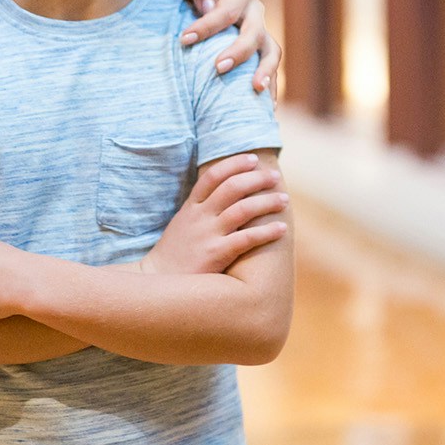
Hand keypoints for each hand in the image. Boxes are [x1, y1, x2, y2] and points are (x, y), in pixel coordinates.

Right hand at [143, 153, 288, 275]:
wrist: (159, 285)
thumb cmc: (175, 257)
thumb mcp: (183, 226)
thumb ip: (201, 210)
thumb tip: (225, 198)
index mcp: (191, 208)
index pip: (212, 175)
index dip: (234, 164)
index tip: (253, 159)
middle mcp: (200, 217)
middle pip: (232, 187)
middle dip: (256, 179)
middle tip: (275, 176)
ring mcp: (207, 235)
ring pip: (242, 209)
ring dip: (267, 202)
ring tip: (284, 200)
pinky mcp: (215, 255)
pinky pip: (246, 239)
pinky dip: (267, 232)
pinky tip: (282, 229)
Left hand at [166, 0, 282, 97]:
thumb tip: (209, 6)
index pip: (228, 9)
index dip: (208, 26)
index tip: (184, 40)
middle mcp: (255, 10)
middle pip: (255, 32)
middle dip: (239, 52)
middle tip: (217, 68)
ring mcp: (259, 32)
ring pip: (271, 52)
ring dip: (266, 71)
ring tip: (255, 90)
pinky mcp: (258, 51)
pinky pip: (269, 69)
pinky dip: (271, 87)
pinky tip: (265, 109)